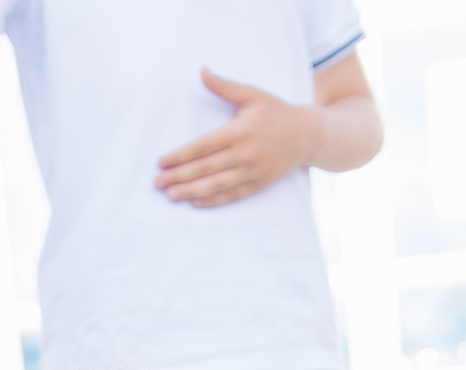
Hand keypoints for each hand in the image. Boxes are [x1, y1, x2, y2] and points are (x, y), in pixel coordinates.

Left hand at [156, 69, 322, 207]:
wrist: (308, 134)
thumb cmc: (276, 112)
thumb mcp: (252, 94)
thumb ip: (225, 86)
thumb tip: (203, 71)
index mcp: (239, 131)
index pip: (203, 146)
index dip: (180, 156)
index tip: (161, 162)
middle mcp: (245, 153)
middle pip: (205, 168)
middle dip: (179, 176)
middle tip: (156, 183)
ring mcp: (253, 171)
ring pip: (216, 185)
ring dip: (191, 191)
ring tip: (171, 195)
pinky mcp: (260, 184)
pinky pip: (233, 195)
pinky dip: (214, 200)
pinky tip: (196, 202)